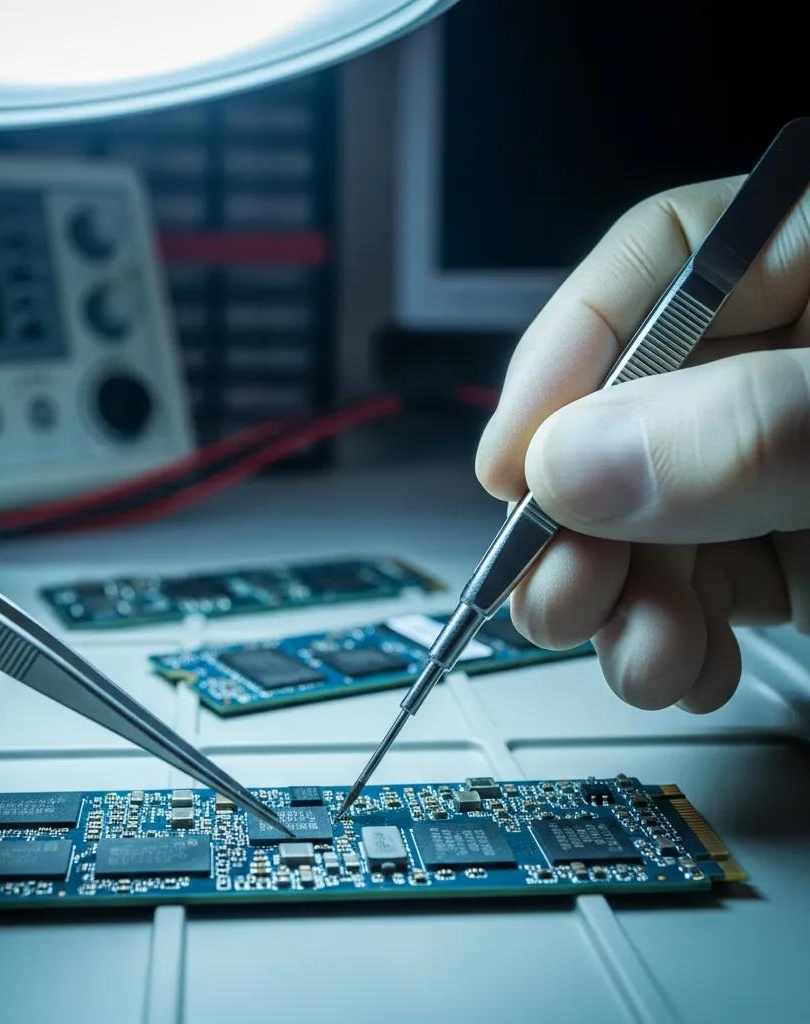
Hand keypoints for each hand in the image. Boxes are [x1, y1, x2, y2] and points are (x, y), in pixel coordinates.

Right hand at [475, 176, 809, 712]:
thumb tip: (575, 463)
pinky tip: (681, 665)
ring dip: (618, 601)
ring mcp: (778, 457)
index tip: (514, 466)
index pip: (656, 267)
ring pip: (644, 513)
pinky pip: (694, 580)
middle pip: (627, 411)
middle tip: (557, 583)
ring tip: (638, 651)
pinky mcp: (788, 541)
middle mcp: (784, 359)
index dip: (564, 360)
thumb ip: (749, 426)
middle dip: (577, 518)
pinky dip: (674, 639)